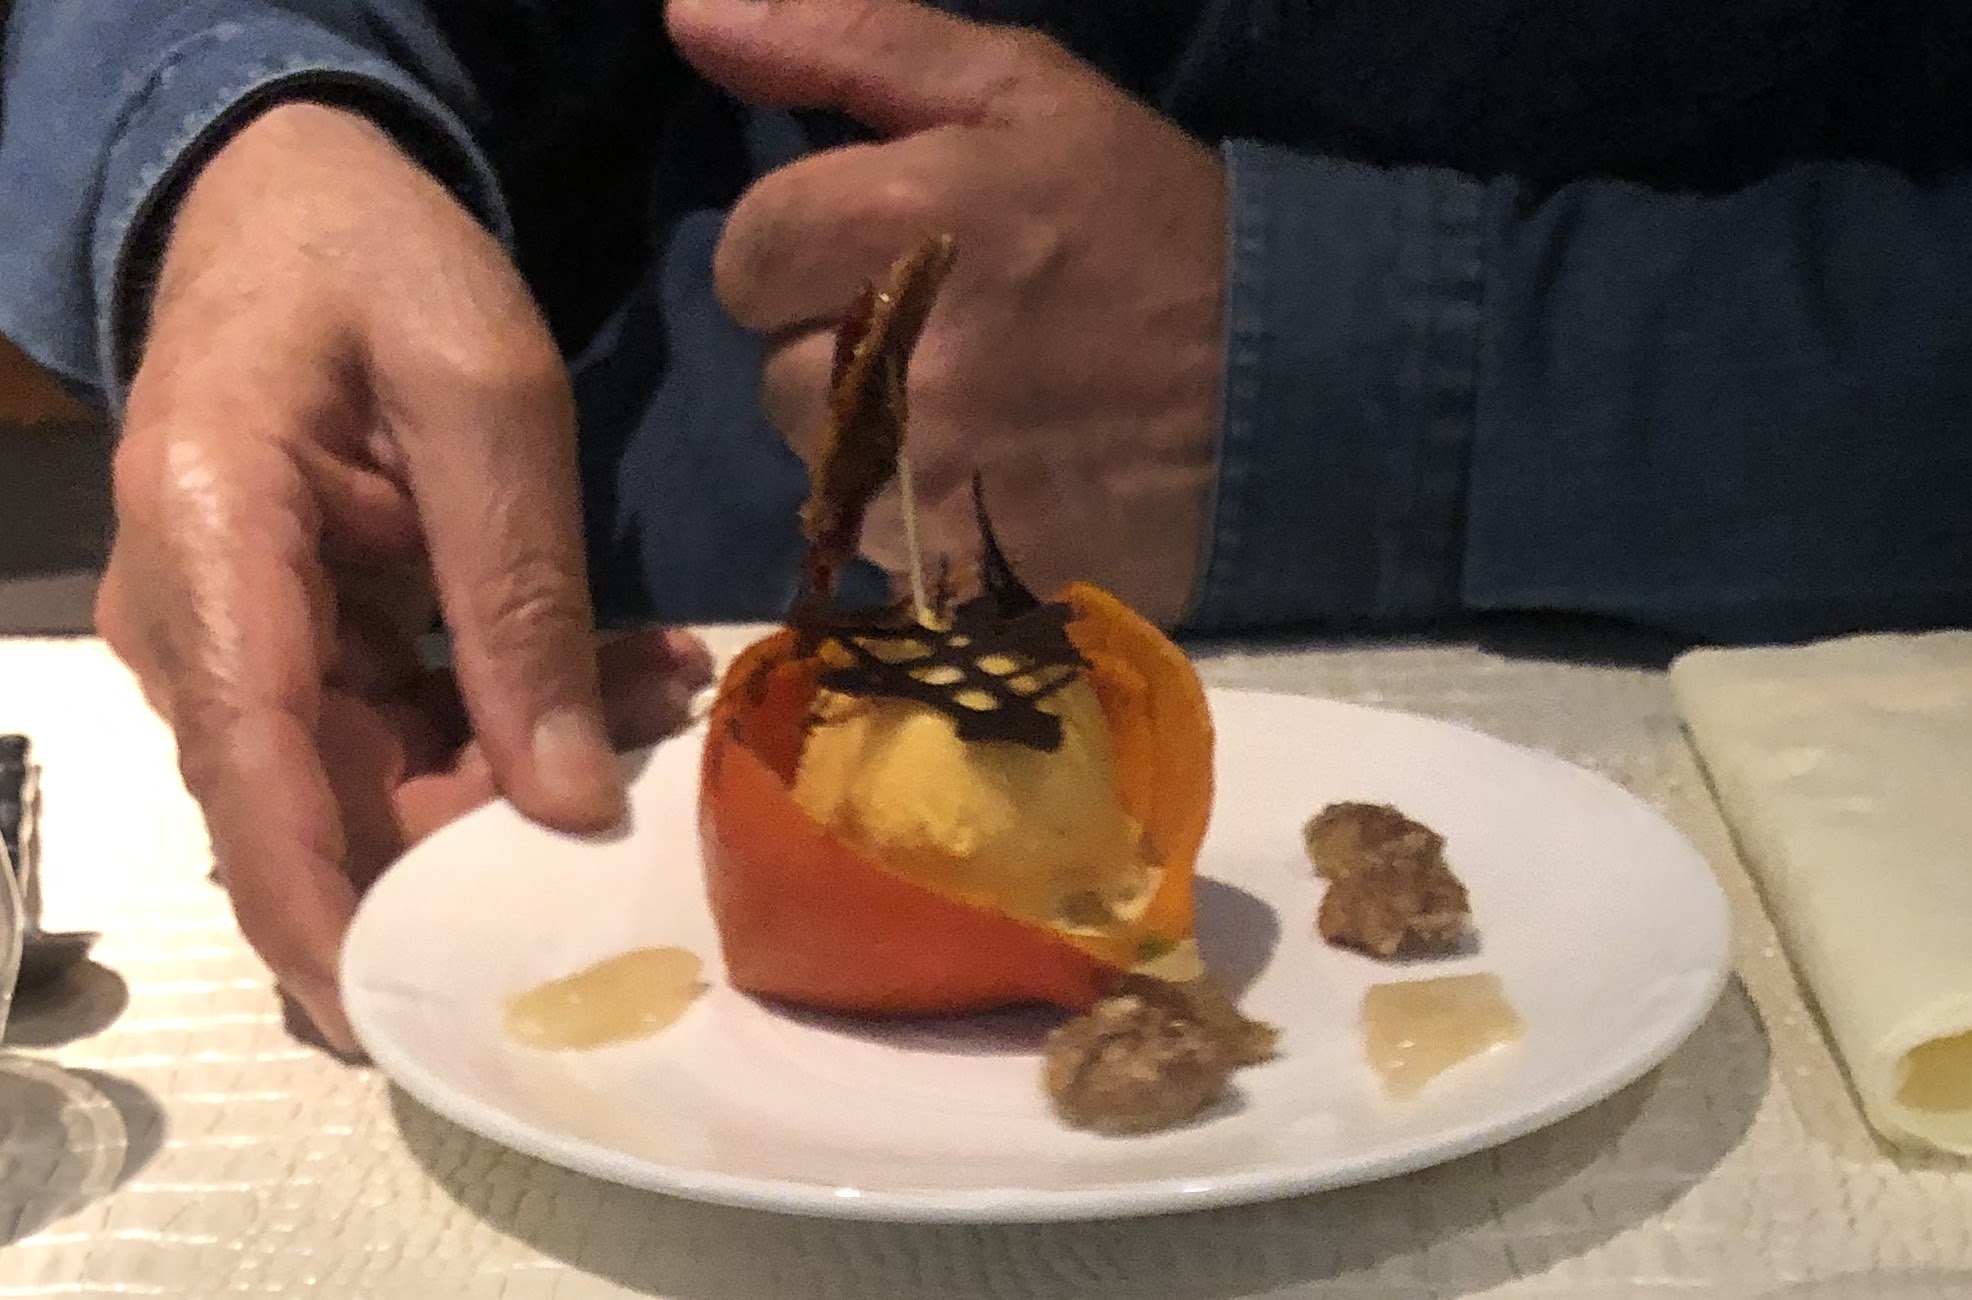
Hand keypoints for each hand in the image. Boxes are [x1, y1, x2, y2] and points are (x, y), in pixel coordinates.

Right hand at [101, 101, 707, 1048]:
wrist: (280, 198)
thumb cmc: (367, 261)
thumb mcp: (485, 393)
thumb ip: (520, 598)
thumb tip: (565, 803)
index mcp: (209, 540)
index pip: (253, 775)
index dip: (320, 920)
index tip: (389, 1027)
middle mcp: (185, 625)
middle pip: (318, 814)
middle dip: (476, 842)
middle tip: (631, 783)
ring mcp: (225, 657)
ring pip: (365, 800)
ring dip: (509, 782)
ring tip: (647, 693)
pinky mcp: (279, 667)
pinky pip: (386, 753)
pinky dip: (496, 738)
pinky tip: (612, 681)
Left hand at [670, 0, 1226, 621]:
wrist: (1282, 390)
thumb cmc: (1142, 221)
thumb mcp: (1015, 90)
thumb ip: (842, 40)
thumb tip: (688, 11)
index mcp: (903, 220)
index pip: (747, 254)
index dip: (803, 252)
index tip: (878, 252)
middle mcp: (903, 362)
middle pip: (775, 370)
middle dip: (839, 349)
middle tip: (941, 333)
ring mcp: (931, 481)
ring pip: (821, 465)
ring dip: (873, 440)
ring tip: (970, 409)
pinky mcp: (960, 571)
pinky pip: (876, 546)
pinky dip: (918, 518)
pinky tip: (993, 479)